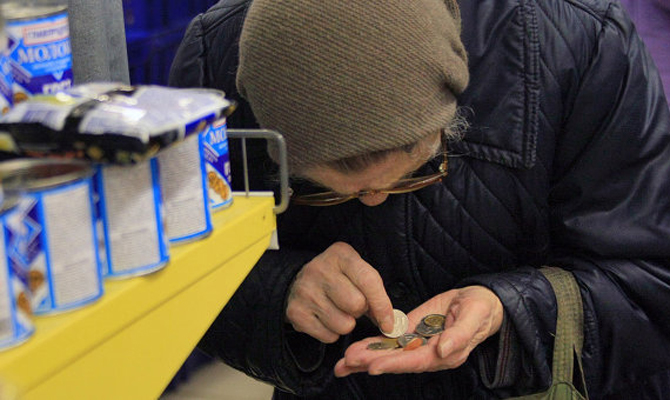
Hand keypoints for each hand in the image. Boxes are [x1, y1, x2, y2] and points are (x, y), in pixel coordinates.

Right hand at [285, 242, 394, 342]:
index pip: (369, 281)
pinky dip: (332, 333)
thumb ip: (374, 292)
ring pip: (344, 324)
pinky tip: (325, 318)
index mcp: (340, 255)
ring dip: (346, 323)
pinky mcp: (296, 312)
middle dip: (359, 311)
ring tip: (337, 311)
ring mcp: (305, 291)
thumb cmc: (335, 278)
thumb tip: (390, 323)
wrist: (296, 282)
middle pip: (357, 304)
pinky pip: (328, 336)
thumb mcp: (355, 272)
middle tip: (351, 305)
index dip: (382, 305)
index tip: (389, 323)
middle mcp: (320, 269)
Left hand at [334, 286, 503, 375]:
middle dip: (371, 361)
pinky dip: (374, 346)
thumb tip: (443, 350)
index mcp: (446, 353)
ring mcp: (420, 345)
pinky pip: (392, 343)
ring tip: (343, 362)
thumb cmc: (480, 309)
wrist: (480, 302)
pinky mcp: (414, 334)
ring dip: (367, 357)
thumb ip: (460, 335)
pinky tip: (357, 349)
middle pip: (397, 361)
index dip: (394, 363)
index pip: (416, 361)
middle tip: (347, 361)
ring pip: (390, 354)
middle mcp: (430, 354)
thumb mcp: (475, 316)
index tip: (373, 366)